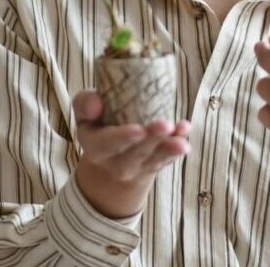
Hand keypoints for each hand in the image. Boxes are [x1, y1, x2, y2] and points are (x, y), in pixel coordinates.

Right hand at [72, 90, 190, 218]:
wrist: (111, 162)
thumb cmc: (98, 126)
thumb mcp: (85, 115)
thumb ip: (85, 104)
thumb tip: (97, 102)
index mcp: (96, 148)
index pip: (107, 144)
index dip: (122, 138)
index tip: (138, 129)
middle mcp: (117, 163)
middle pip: (136, 153)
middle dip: (152, 139)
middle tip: (165, 125)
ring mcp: (139, 168)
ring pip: (155, 159)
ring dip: (170, 149)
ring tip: (182, 140)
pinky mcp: (156, 166)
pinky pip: (168, 159)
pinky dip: (178, 147)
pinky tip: (185, 131)